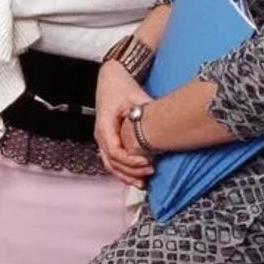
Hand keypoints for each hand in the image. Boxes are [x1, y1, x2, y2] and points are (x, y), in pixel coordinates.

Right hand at [95, 61, 154, 186]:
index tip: (147, 161)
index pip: (115, 151)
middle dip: (130, 172)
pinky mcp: (108, 140)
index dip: (130, 160)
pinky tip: (135, 177)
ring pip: (110, 165)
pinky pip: (113, 161)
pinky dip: (123, 171)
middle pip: (112, 162)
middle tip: (150, 173)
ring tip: (142, 184)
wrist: (110, 79)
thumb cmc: (120, 86)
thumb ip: (146, 110)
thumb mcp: (135, 96)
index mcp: (104, 125)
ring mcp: (103, 139)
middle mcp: (100, 135)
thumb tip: (163, 122)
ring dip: (126, 176)